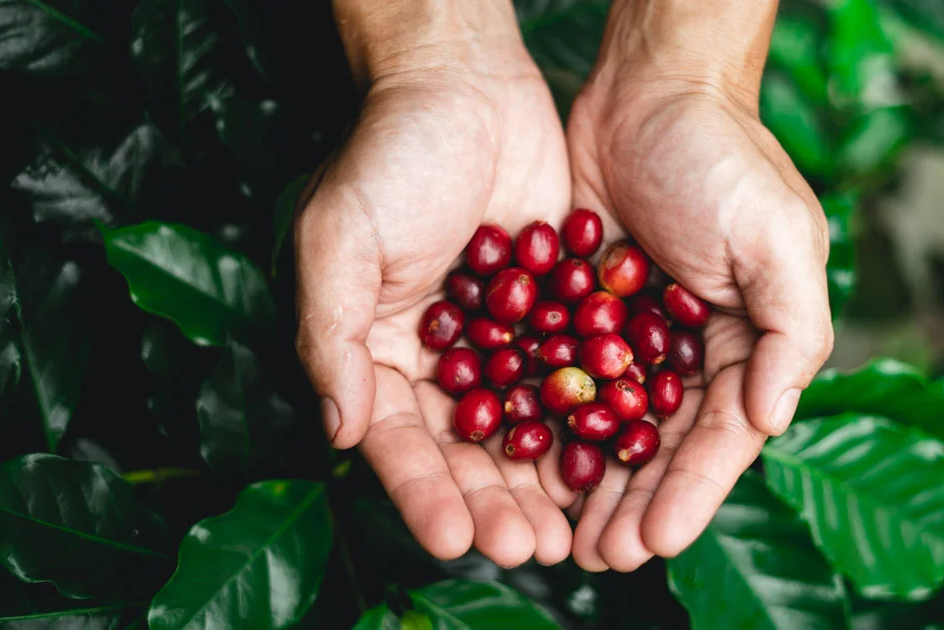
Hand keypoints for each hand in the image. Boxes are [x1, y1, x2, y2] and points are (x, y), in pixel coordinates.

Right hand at [295, 1, 573, 566]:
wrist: (464, 86)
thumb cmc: (389, 156)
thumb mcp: (339, 238)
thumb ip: (331, 334)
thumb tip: (337, 430)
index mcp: (376, 354)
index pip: (397, 441)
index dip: (423, 492)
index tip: (454, 537)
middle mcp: (437, 361)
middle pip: (465, 450)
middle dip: (493, 503)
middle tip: (529, 549)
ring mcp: (498, 342)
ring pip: (523, 427)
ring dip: (544, 481)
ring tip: (571, 531)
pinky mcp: (551, 315)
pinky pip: (570, 378)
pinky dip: (587, 421)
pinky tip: (612, 460)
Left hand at [563, 0, 833, 570]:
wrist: (649, 91)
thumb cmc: (723, 157)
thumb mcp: (777, 236)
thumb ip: (790, 330)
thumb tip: (772, 419)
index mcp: (746, 345)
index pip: (722, 437)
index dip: (691, 493)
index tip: (655, 541)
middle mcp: (690, 352)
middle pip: (661, 448)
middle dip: (633, 505)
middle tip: (597, 559)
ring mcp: (632, 336)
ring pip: (608, 428)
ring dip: (588, 484)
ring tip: (561, 537)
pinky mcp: (579, 313)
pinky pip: (563, 379)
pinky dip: (547, 424)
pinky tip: (522, 464)